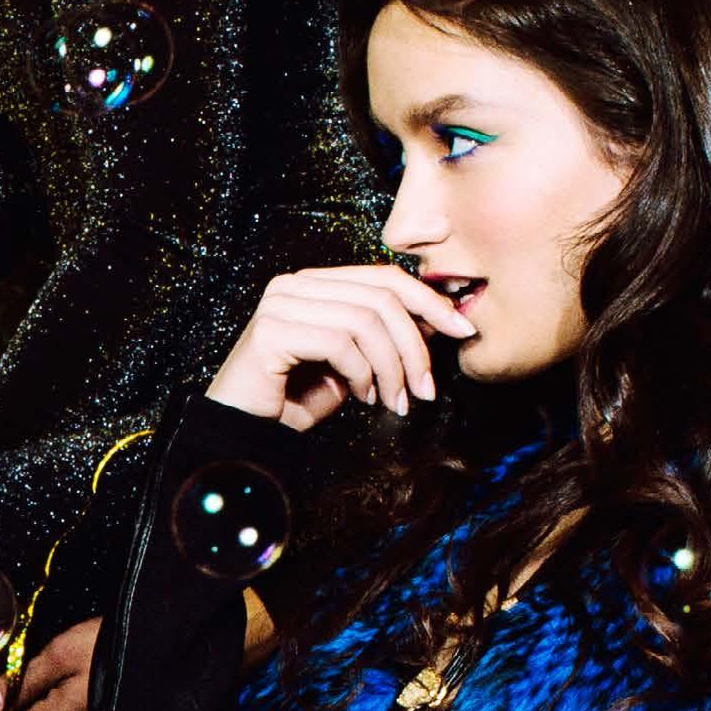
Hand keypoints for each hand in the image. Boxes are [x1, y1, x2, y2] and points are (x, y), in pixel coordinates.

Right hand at [206, 263, 472, 428]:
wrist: (247, 433)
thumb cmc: (298, 400)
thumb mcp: (356, 365)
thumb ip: (387, 338)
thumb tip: (439, 319)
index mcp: (316, 283)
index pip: (385, 276)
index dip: (429, 301)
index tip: (463, 330)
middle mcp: (295, 284)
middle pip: (381, 296)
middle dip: (415, 346)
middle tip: (426, 389)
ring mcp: (280, 303)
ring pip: (365, 321)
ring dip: (392, 368)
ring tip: (394, 401)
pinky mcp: (271, 330)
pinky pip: (340, 343)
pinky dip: (362, 374)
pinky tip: (361, 398)